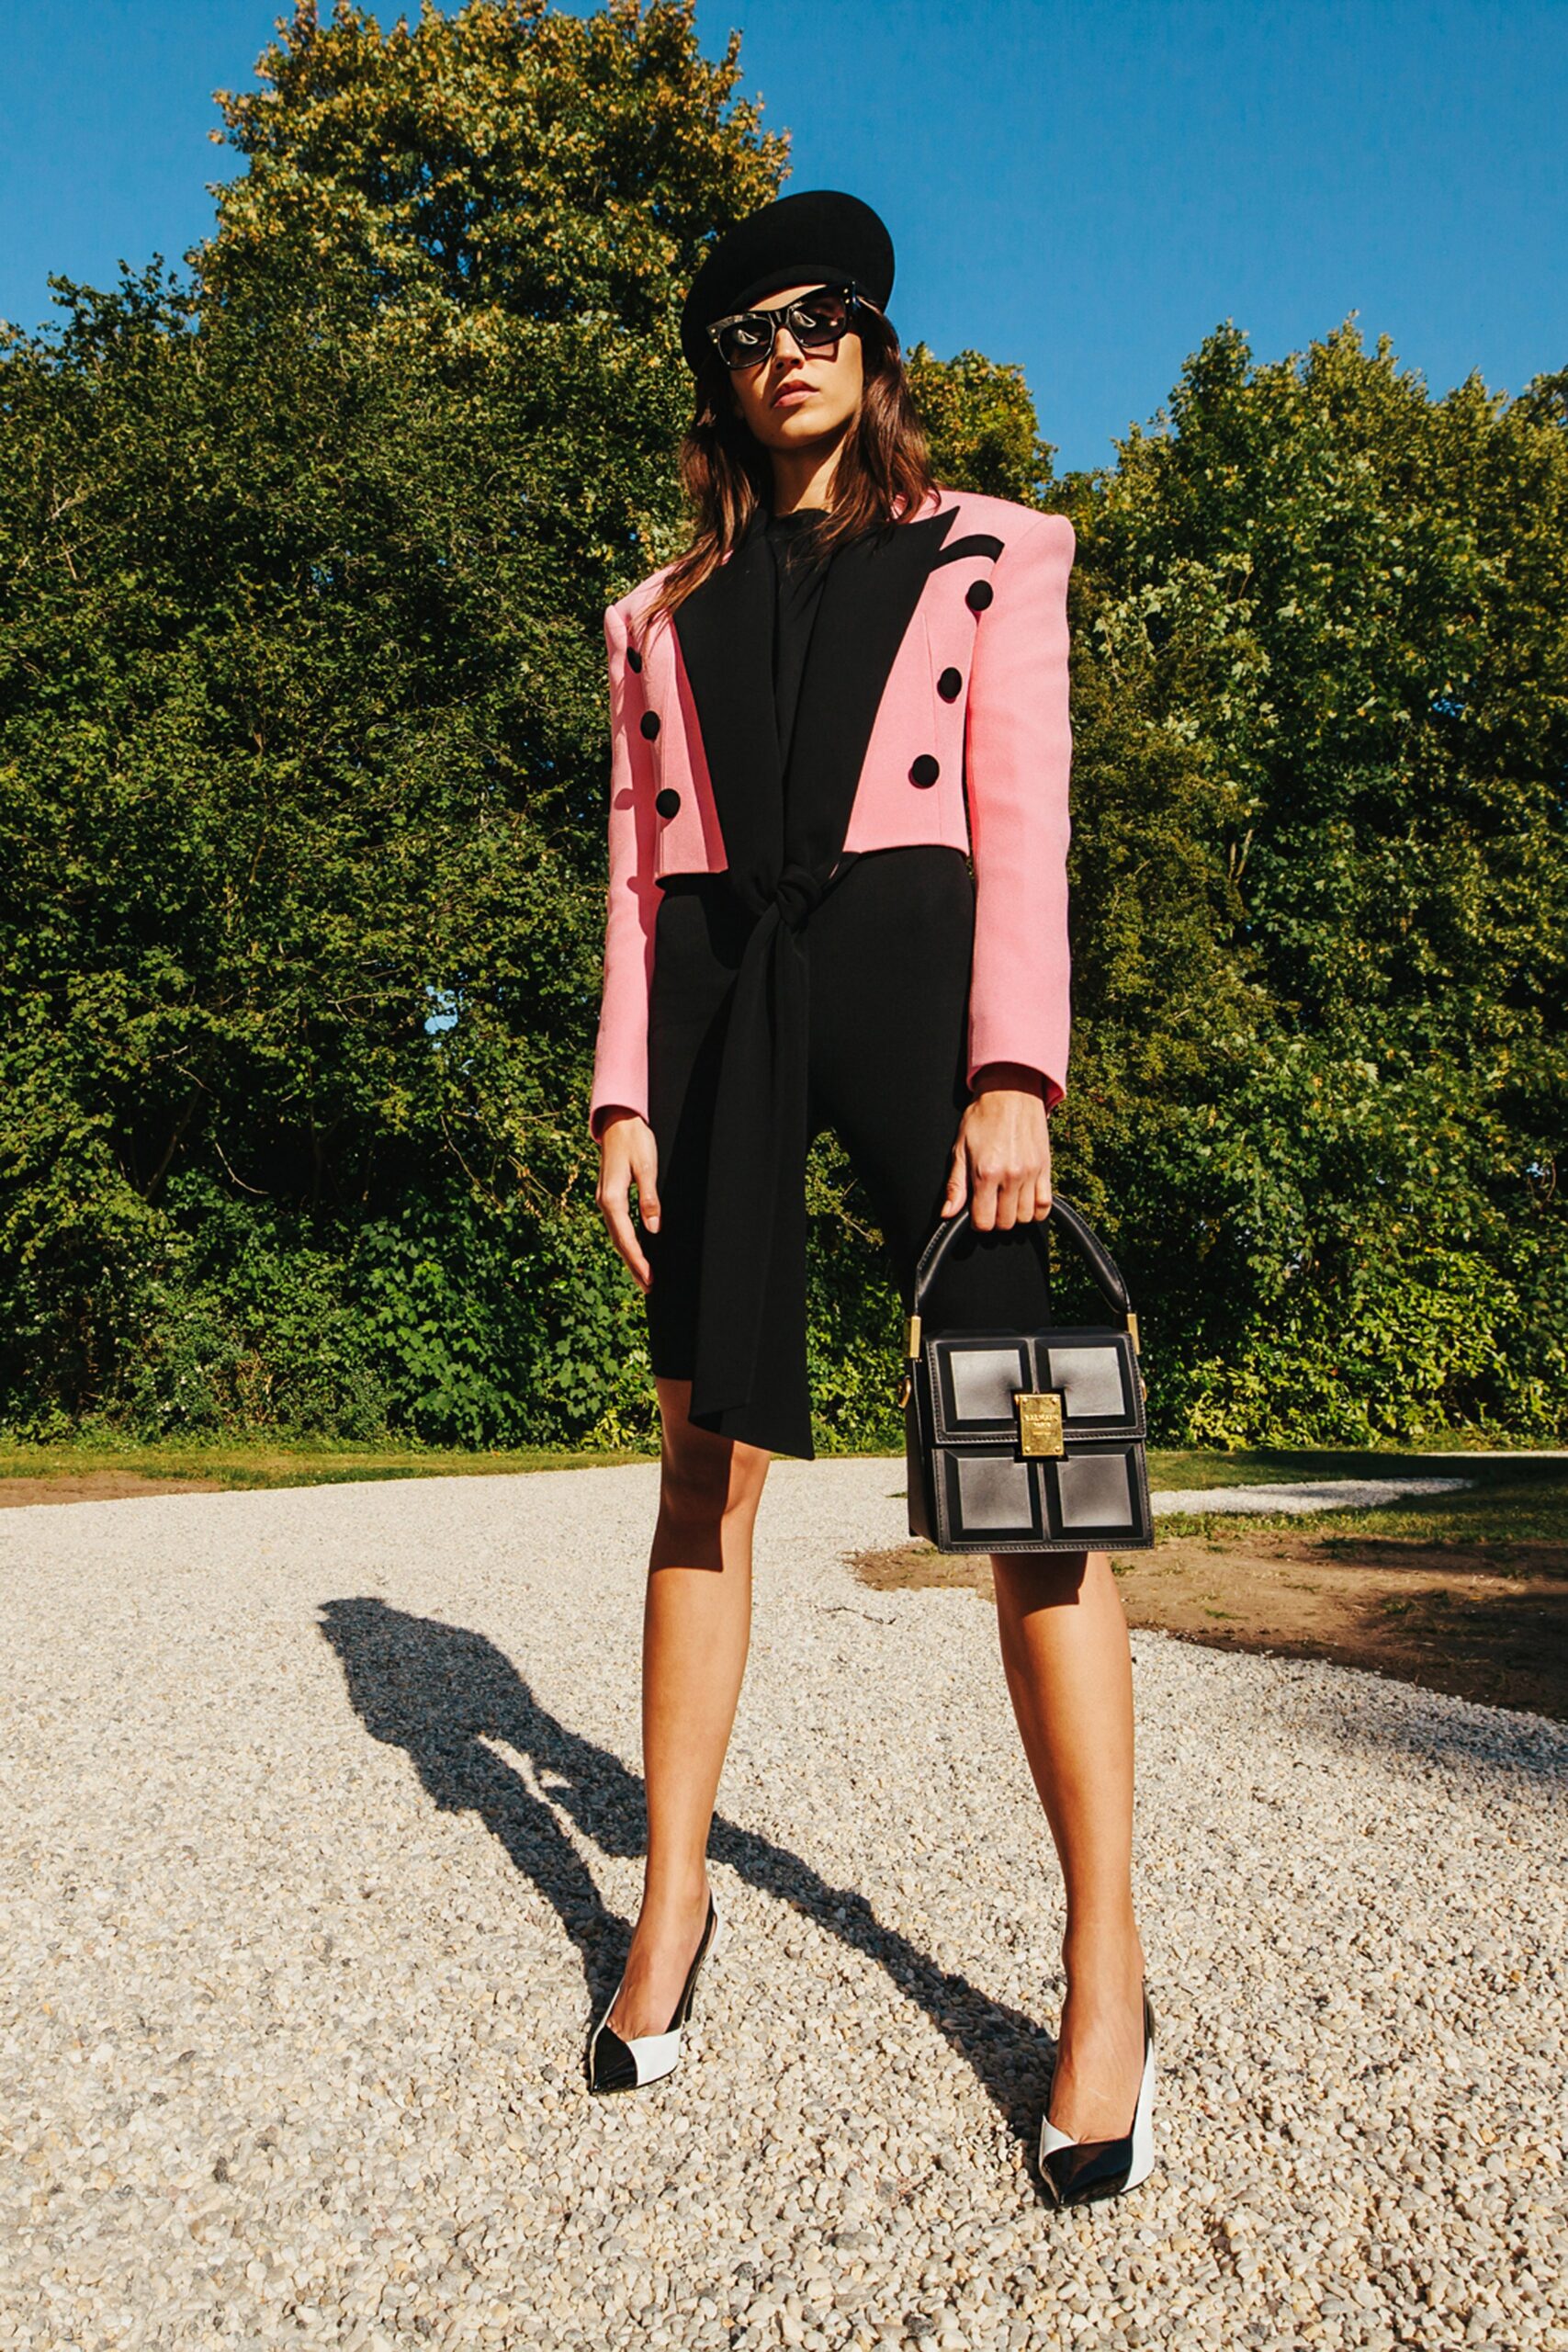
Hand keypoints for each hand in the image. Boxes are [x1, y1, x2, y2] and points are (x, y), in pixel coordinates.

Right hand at [595, 1109, 659, 1289]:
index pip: (626, 1238)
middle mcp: (604, 1202)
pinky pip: (617, 1226)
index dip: (638, 1261)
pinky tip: (634, 1250)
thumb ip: (649, 1198)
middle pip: (618, 1242)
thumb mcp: (647, 1166)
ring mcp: (604, 1200)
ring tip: (643, 1276)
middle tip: (648, 1286)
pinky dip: (626, 1242)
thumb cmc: (634, 1139)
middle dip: (633, 1265)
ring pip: (616, 1236)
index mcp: (612, 1198)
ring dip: (629, 1257)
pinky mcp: (609, 1196)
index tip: (649, 1278)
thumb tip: (653, 1228)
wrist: (617, 1121)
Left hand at [941, 1062, 1052, 1231]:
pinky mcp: (1045, 1169)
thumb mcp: (960, 1149)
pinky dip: (1036, 1210)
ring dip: (1014, 1215)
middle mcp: (1011, 1176)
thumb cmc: (982, 1117)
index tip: (975, 1213)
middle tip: (989, 1205)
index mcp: (986, 1173)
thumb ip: (955, 1185)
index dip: (977, 1223)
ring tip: (1005, 1201)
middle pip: (1006, 1223)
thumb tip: (947, 1213)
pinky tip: (1024, 1201)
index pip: (984, 1222)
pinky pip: (1045, 1205)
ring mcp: (1031, 1173)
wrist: (1010, 1092)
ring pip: (1026, 1217)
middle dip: (995, 1220)